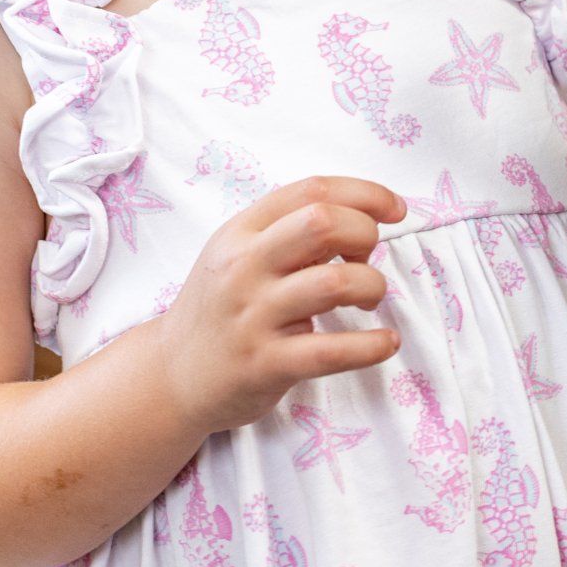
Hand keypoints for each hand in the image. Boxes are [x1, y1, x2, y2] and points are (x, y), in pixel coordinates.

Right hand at [156, 175, 402, 434]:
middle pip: (323, 223)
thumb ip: (288, 231)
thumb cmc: (219, 309)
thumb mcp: (237, 253)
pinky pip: (331, 351)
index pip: (311, 191)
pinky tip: (385, 343)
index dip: (365, 193)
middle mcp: (244, 267)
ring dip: (372, 286)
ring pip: (335, 283)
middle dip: (365, 233)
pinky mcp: (265, 364)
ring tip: (369, 299)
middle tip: (367, 258)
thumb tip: (360, 216)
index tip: (394, 210)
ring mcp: (253, 316)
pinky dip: (371, 346)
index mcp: (241, 232)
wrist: (171, 375)